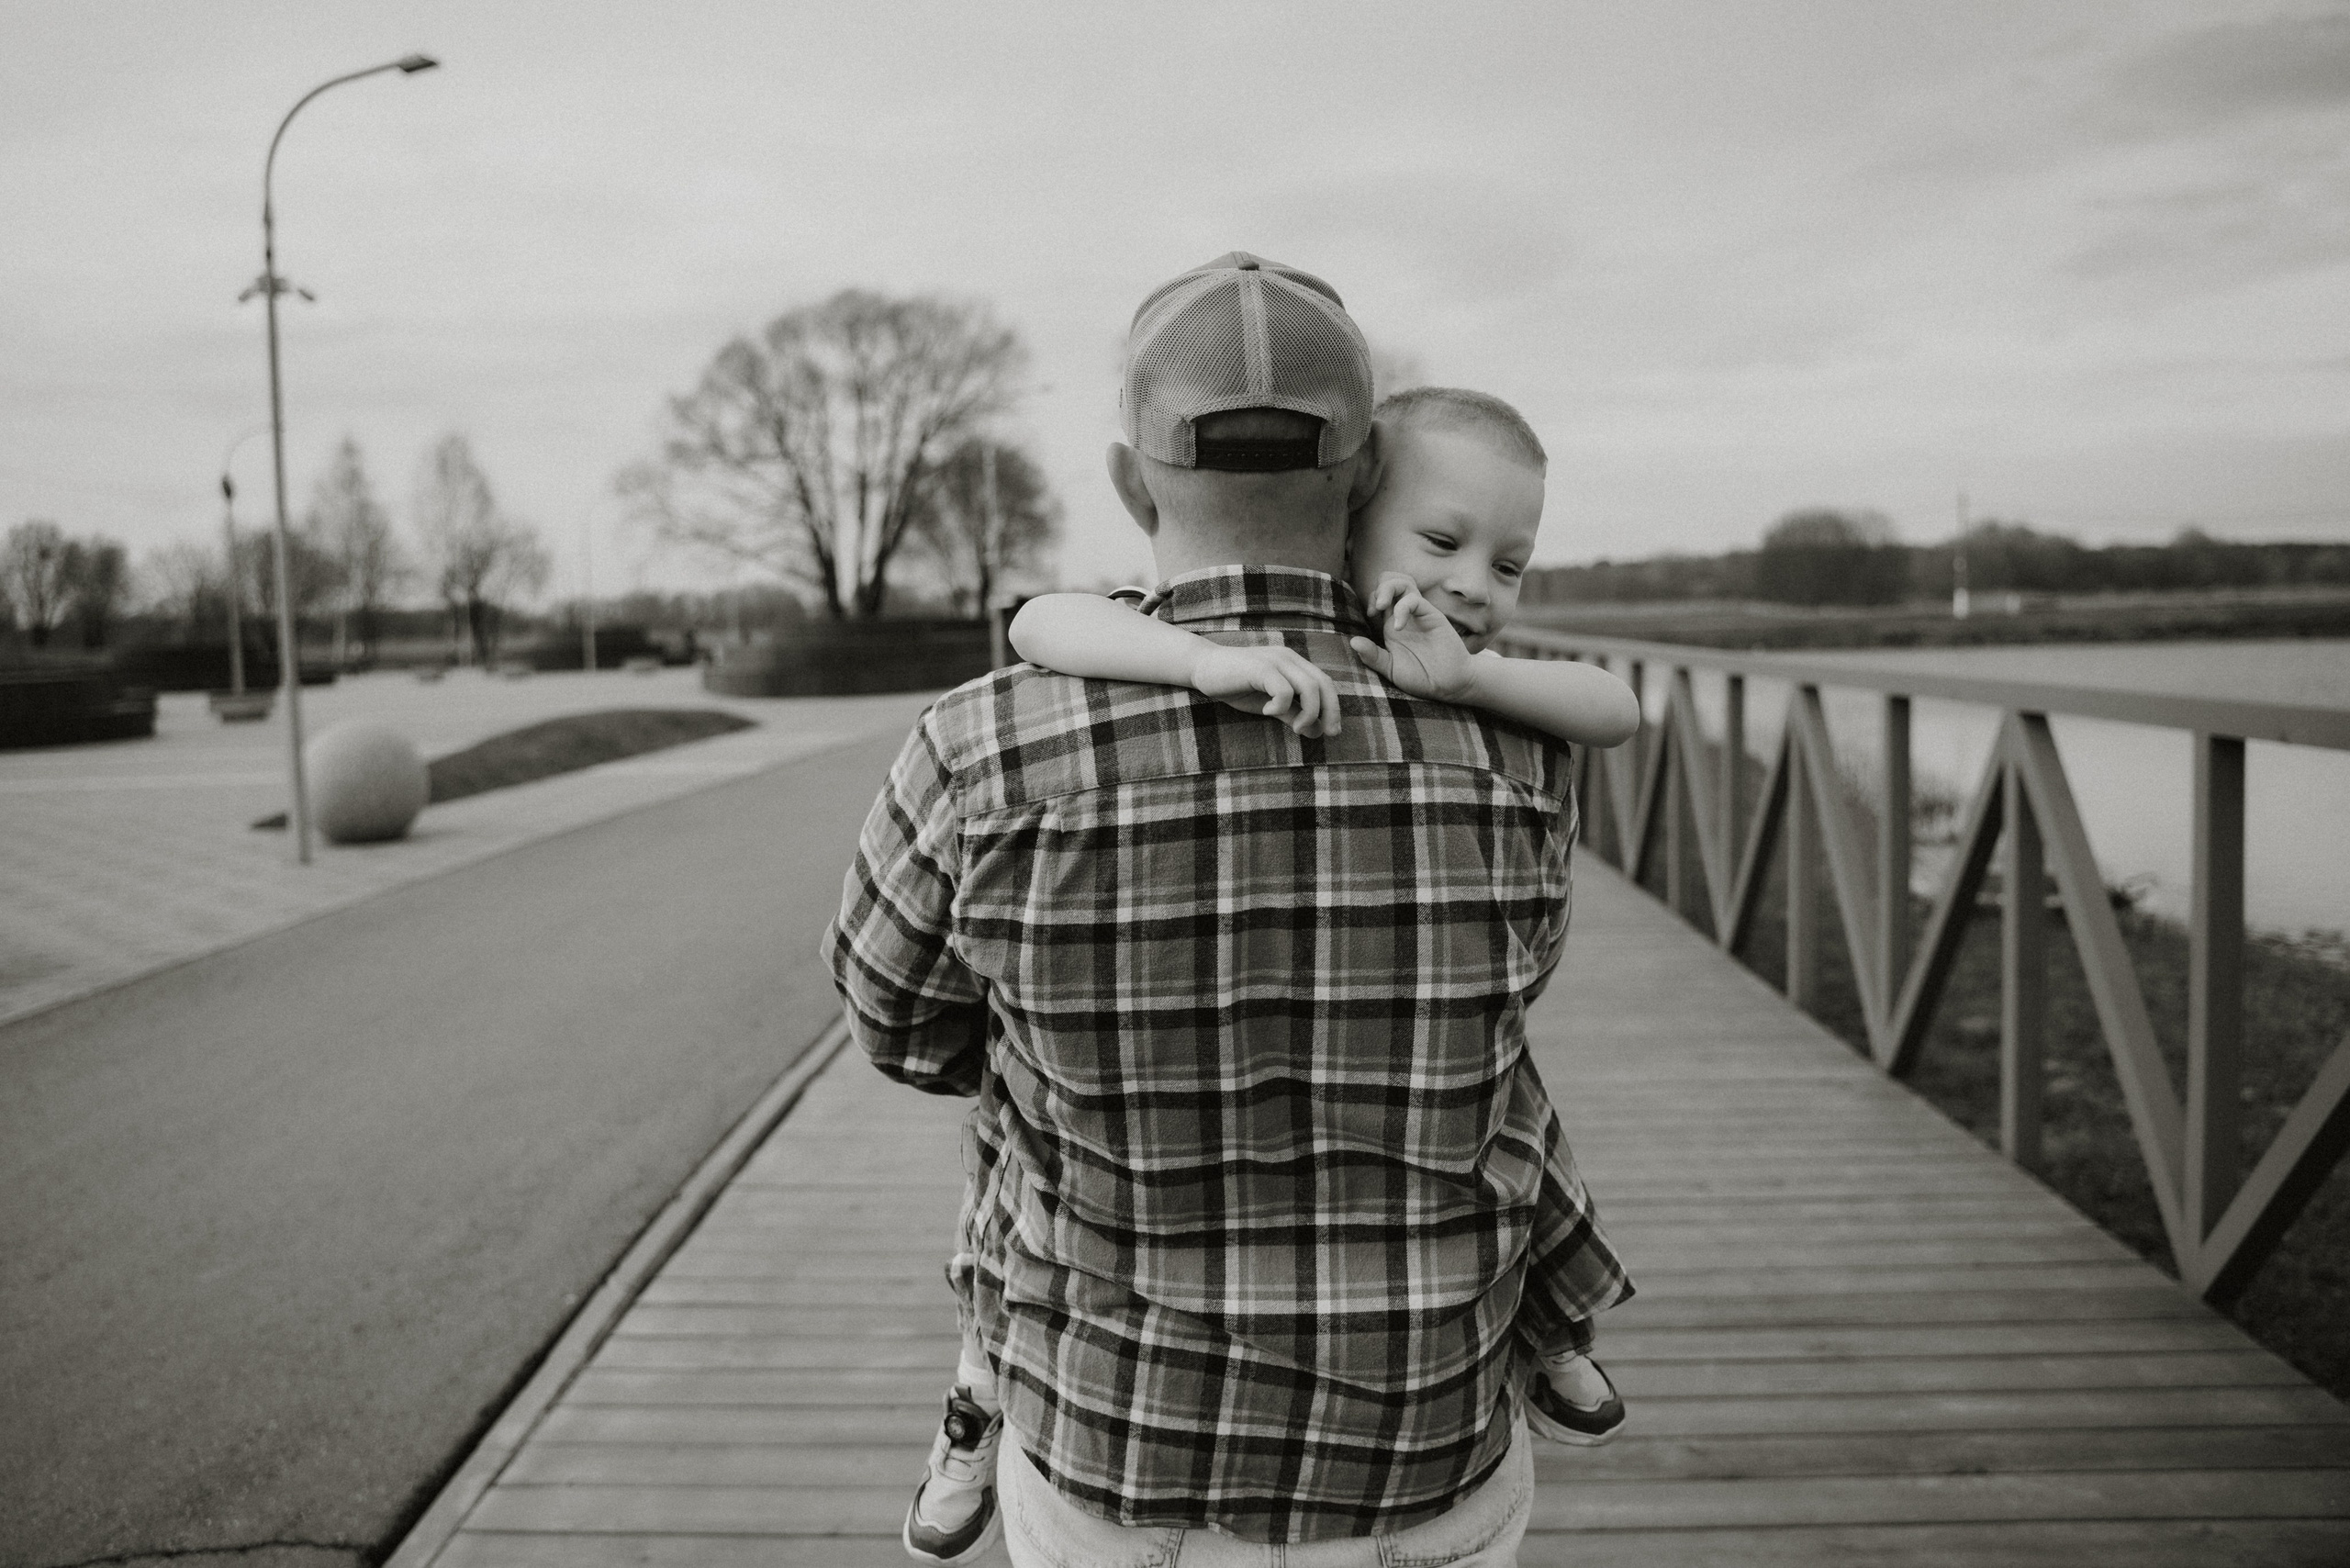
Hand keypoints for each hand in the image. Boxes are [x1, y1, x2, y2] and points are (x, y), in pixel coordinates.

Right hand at [1189, 643, 1341, 736]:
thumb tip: (1317, 732)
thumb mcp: (1269, 704)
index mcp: (1294, 664)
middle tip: (1327, 734)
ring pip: (1310, 687)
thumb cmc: (1235, 686)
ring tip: (1295, 728)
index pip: (1325, 683)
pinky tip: (1266, 712)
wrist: (1202, 668)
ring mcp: (1275, 661)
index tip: (1332, 731)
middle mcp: (1289, 658)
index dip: (1334, 707)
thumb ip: (1292, 715)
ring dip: (1309, 713)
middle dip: (1330, 712)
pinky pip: (1284, 690)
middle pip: (1324, 684)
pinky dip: (1281, 706)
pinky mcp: (1261, 667)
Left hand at [1348, 573, 1474, 700]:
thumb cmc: (1421, 676)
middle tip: (1377, 608)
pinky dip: (1402, 608)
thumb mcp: (1391, 669)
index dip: (1371, 599)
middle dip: (1379, 588)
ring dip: (1388, 588)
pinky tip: (1398, 627)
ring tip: (1382, 606)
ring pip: (1403, 582)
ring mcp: (1419, 614)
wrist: (1448, 684)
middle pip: (1390, 581)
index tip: (1370, 615)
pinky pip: (1415, 600)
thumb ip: (1373, 656)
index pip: (1379, 596)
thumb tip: (1352, 641)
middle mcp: (1405, 615)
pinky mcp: (1432, 616)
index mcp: (1392, 624)